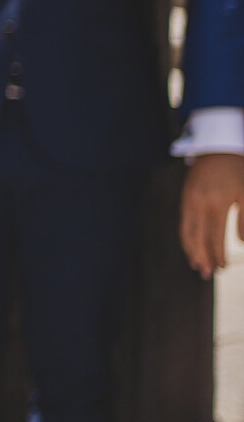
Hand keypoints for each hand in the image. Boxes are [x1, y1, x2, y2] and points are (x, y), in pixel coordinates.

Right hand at [181, 153, 243, 278]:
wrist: (217, 147)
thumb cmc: (236, 170)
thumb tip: (242, 243)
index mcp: (217, 204)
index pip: (216, 237)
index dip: (218, 255)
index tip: (223, 267)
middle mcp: (199, 204)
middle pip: (197, 238)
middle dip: (202, 257)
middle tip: (206, 274)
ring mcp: (188, 201)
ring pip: (186, 232)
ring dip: (191, 250)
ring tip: (196, 264)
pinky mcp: (184, 198)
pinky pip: (184, 222)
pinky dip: (186, 237)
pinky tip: (191, 245)